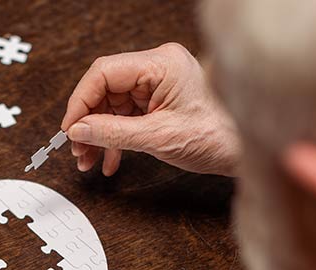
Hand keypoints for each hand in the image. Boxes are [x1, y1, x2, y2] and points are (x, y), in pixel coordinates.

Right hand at [61, 42, 240, 176]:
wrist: (245, 151)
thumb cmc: (218, 137)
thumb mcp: (158, 138)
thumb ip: (112, 133)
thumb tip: (79, 131)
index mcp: (161, 64)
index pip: (104, 73)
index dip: (81, 102)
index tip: (70, 128)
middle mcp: (158, 69)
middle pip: (105, 90)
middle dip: (88, 123)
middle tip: (78, 149)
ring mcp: (159, 85)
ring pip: (112, 106)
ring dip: (98, 135)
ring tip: (89, 159)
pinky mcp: (160, 102)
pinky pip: (126, 116)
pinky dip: (115, 138)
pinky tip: (109, 160)